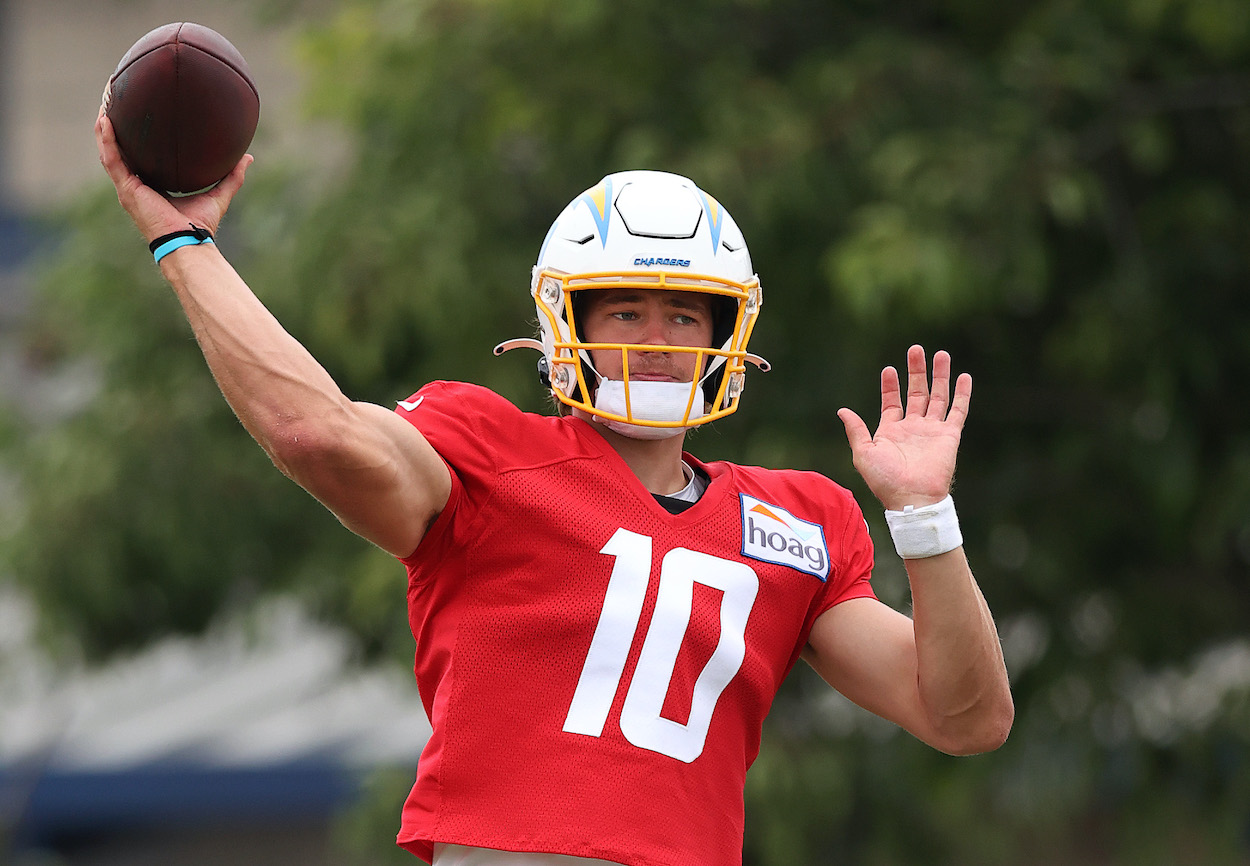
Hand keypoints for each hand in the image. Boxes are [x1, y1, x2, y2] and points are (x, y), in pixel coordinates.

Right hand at [95, 106, 251, 242]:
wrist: (189, 242)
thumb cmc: (200, 225)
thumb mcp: (218, 195)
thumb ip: (232, 176)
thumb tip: (247, 157)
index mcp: (151, 187)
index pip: (140, 159)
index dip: (135, 140)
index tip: (138, 118)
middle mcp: (136, 186)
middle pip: (119, 151)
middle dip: (114, 128)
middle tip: (115, 102)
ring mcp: (128, 188)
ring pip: (109, 152)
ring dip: (104, 128)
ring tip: (104, 104)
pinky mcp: (127, 189)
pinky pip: (111, 159)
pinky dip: (106, 139)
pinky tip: (105, 120)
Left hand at [837, 345, 970, 510]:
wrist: (911, 498)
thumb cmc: (885, 480)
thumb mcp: (863, 453)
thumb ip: (855, 430)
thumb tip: (842, 411)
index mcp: (891, 431)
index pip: (892, 402)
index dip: (890, 386)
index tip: (889, 369)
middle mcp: (913, 428)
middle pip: (916, 393)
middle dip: (916, 371)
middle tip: (916, 349)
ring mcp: (932, 431)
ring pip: (938, 396)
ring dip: (939, 376)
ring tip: (940, 354)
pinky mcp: (949, 436)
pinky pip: (958, 411)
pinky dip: (962, 394)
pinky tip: (964, 377)